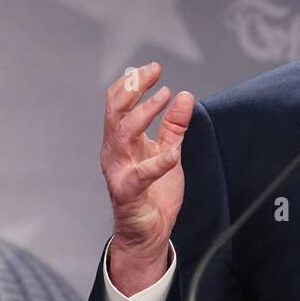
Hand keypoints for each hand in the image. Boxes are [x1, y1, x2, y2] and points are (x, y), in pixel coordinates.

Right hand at [100, 62, 193, 294]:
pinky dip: (157, 163)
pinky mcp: (128, 192)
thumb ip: (174, 126)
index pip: (118, 104)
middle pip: (115, 112)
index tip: (152, 68)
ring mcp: (119, 171)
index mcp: (121, 141)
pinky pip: (141, 175)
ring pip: (122, 135)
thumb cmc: (154, 193)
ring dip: (143, 113)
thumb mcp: (168, 151)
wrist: (147, 233)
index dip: (132, 83)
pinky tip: (172, 154)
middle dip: (132, 88)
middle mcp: (115, 152)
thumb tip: (184, 95)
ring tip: (164, 97)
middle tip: (152, 73)